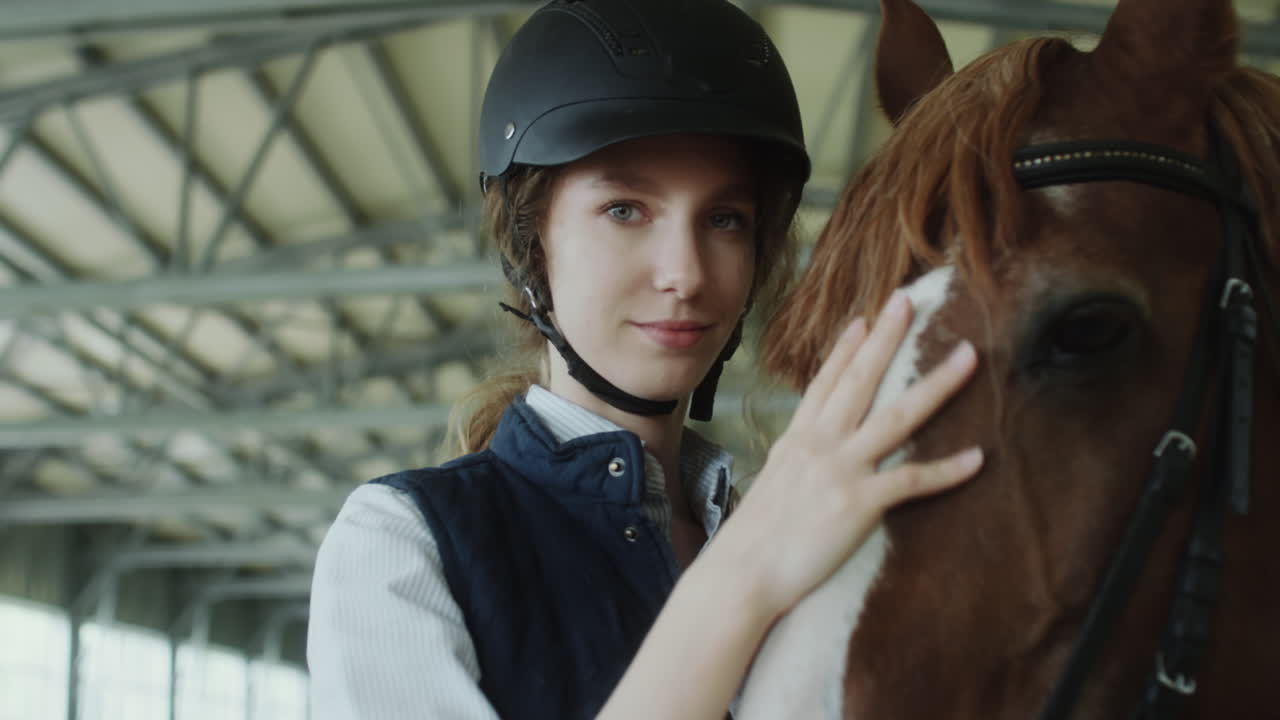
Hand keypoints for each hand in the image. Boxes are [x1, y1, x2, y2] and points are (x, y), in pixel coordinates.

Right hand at [712, 290, 981, 618]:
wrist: (743, 572)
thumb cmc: (753, 538)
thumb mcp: (771, 484)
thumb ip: (795, 462)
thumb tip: (804, 454)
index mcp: (797, 438)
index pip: (825, 382)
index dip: (846, 349)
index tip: (864, 318)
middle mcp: (820, 443)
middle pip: (862, 380)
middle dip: (888, 337)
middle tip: (908, 301)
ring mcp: (841, 469)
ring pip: (898, 416)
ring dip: (938, 384)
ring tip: (968, 356)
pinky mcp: (859, 502)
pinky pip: (912, 480)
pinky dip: (948, 470)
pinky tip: (978, 457)